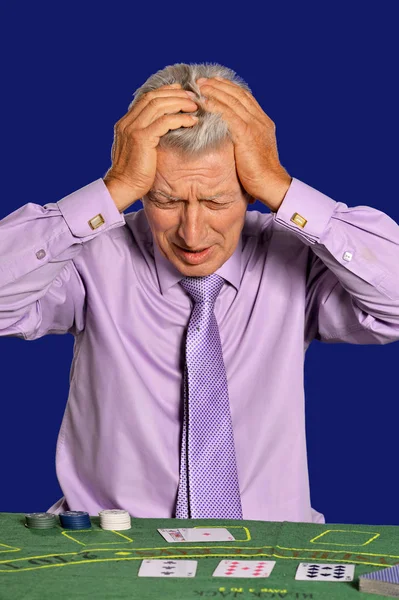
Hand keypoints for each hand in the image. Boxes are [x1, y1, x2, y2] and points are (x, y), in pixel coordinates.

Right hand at [103, 83, 198, 211]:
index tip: (181, 91)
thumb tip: (162, 131)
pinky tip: (191, 121)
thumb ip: (146, 136)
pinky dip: (180, 119)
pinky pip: (165, 122)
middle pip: (153, 98)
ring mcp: (134, 129)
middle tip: (192, 97)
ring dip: (179, 103)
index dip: (165, 92)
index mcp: (126, 123)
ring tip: (194, 106)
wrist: (123, 187)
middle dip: (175, 94)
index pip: (146, 98)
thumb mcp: (138, 150)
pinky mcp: (142, 139)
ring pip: (159, 106)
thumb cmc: (134, 174)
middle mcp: (128, 122)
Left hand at [196, 76, 291, 211]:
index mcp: (263, 122)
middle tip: (202, 80)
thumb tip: (229, 136)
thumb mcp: (254, 150)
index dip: (229, 87)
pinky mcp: (246, 135)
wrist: (271, 183)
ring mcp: (254, 126)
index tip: (215, 82)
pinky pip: (228, 116)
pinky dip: (216, 107)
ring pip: (232, 101)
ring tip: (200, 86)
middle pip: (238, 95)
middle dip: (219, 85)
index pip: (245, 98)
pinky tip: (204, 102)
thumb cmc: (260, 173)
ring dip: (215, 92)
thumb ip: (244, 138)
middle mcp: (260, 120)